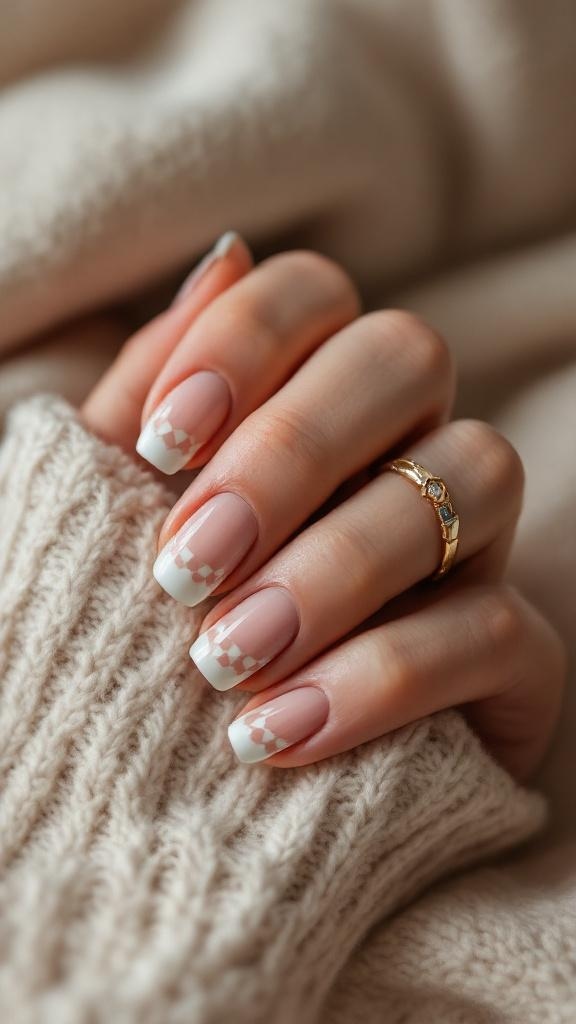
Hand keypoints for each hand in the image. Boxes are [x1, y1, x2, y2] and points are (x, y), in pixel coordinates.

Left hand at [82, 233, 564, 777]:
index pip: (314, 292)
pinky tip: (275, 731)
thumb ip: (153, 394)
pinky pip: (497, 629)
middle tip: (186, 566)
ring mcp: (475, 543)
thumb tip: (222, 253)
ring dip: (343, 561)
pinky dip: (383, 676)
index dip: (244, 340)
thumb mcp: (118, 509)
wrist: (190, 785)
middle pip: (408, 356)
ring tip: (227, 656)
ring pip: (481, 469)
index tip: (161, 442)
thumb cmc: (151, 626)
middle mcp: (409, 444)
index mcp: (313, 398)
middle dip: (291, 452)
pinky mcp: (515, 656)